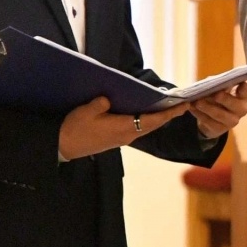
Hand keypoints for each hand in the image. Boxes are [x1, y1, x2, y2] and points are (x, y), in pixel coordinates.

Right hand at [59, 97, 190, 160]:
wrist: (63, 147)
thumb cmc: (75, 129)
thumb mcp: (86, 111)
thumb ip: (101, 103)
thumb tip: (109, 99)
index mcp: (124, 128)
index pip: (153, 120)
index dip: (170, 113)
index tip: (184, 106)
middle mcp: (128, 135)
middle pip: (154, 124)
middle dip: (169, 115)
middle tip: (182, 105)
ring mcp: (123, 138)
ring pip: (146, 127)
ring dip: (158, 119)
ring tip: (169, 108)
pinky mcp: (117, 139)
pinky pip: (137, 128)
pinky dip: (147, 121)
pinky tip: (146, 113)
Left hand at [189, 82, 246, 139]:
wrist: (210, 117)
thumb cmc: (215, 98)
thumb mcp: (217, 89)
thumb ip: (217, 84)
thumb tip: (211, 83)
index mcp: (241, 97)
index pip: (245, 92)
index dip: (243, 88)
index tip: (241, 83)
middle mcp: (240, 110)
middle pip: (235, 105)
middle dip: (225, 99)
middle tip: (216, 94)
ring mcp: (232, 121)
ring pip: (220, 115)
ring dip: (208, 108)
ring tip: (197, 102)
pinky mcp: (220, 129)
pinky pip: (209, 122)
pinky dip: (199, 114)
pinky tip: (192, 108)